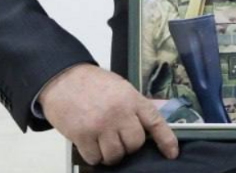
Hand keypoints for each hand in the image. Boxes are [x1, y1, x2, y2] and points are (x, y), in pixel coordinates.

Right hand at [39, 64, 178, 165]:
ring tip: (103, 142)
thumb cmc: (92, 83)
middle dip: (128, 146)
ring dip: (110, 154)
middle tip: (118, 138)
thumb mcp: (121, 87)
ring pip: (115, 155)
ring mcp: (101, 125)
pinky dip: (93, 156)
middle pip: (135, 144)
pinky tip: (90, 144)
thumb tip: (149, 125)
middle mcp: (119, 112)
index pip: (155, 122)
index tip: (172, 153)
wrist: (63, 78)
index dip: (166, 140)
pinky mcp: (82, 135)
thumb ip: (135, 106)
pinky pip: (95, 158)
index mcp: (132, 99)